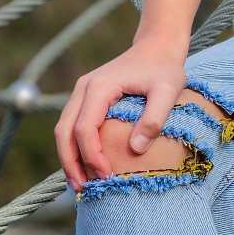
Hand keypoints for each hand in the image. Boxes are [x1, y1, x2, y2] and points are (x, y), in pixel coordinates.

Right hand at [54, 35, 187, 192]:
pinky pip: (73, 125)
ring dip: (69, 158)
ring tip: (82, 184)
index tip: (106, 176)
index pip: (85, 129)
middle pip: (64, 131)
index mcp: (99, 86)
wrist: (158, 45)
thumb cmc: (165, 67)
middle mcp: (84, 87)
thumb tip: (135, 149)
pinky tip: (86, 165)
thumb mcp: (169, 89)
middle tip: (83, 190)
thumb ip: (154, 117)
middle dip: (71, 163)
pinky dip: (74, 147)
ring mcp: (82, 91)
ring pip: (64, 129)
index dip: (92, 156)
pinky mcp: (87, 97)